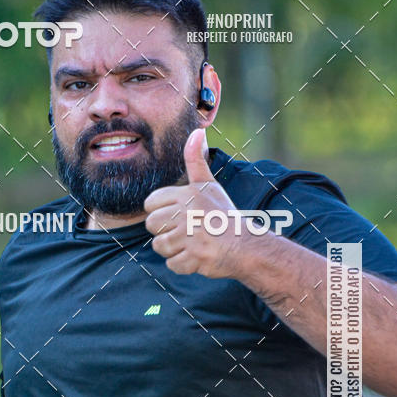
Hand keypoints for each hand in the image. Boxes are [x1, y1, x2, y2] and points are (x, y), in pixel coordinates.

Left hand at [144, 128, 254, 277]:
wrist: (246, 245)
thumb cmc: (224, 215)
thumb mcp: (209, 185)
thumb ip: (196, 161)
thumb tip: (197, 132)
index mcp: (187, 195)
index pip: (150, 204)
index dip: (160, 213)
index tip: (178, 216)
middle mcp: (187, 213)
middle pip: (151, 225)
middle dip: (164, 232)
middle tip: (186, 232)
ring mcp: (190, 236)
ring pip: (159, 246)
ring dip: (173, 249)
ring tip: (191, 244)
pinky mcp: (194, 257)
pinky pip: (172, 264)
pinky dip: (183, 264)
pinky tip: (197, 257)